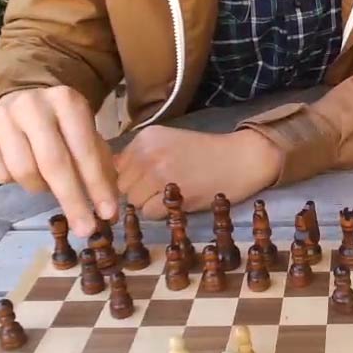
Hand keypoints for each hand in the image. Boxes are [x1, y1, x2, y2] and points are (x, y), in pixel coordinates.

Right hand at [0, 87, 118, 237]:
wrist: (18, 98)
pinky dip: (14, 181)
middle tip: (84, 229)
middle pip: (53, 163)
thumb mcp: (85, 135)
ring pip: (24, 172)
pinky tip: (21, 167)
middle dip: (72, 201)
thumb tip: (108, 213)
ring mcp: (1, 116)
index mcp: (66, 101)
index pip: (85, 149)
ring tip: (46, 181)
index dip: (97, 185)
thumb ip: (100, 169)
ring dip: (40, 188)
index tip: (107, 214)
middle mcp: (32, 104)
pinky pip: (0, 174)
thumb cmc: (60, 125)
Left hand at [115, 126, 281, 218]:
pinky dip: (162, 214)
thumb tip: (112, 173)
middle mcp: (147, 152)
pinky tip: (178, 203)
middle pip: (122, 186)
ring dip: (148, 204)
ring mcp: (158, 174)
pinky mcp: (171, 194)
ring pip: (134, 201)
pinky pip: (150, 213)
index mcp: (145, 137)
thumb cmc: (206, 153)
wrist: (241, 159)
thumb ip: (140, 155)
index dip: (128, 179)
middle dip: (137, 192)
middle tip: (161, 191)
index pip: (116, 166)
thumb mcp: (168, 142)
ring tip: (170, 196)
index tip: (145, 182)